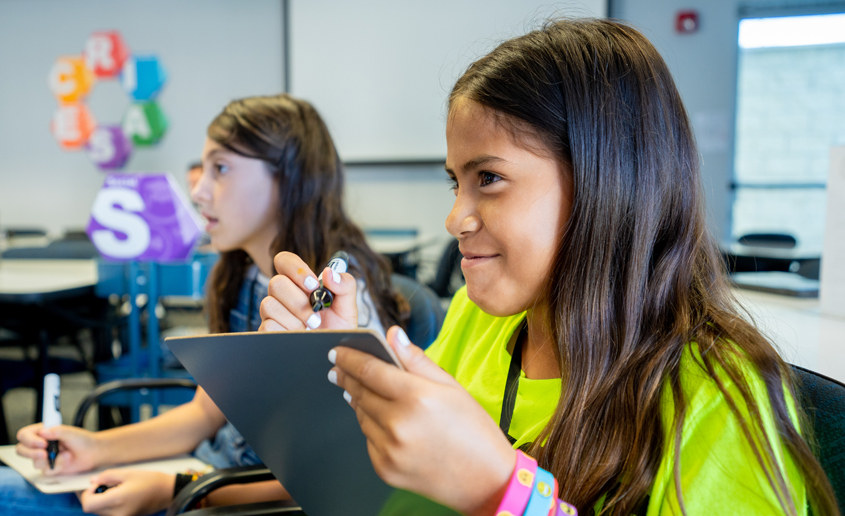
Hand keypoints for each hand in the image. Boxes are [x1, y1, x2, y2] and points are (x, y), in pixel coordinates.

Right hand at [15, 423, 100, 474]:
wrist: (93, 453)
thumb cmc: (82, 440)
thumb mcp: (71, 432)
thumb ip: (57, 431)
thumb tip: (43, 432)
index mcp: (42, 432)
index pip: (24, 435)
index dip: (29, 440)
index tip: (42, 443)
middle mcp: (40, 445)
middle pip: (21, 450)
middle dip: (32, 453)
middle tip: (45, 454)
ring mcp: (44, 457)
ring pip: (35, 462)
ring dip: (52, 460)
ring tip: (67, 454)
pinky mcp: (49, 467)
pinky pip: (47, 471)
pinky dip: (58, 466)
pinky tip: (67, 461)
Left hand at [78, 469, 174, 515]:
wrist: (168, 492)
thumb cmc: (151, 481)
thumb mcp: (128, 473)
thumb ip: (107, 476)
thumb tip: (93, 481)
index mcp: (117, 500)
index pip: (88, 504)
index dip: (87, 494)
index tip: (97, 484)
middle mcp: (117, 513)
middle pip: (92, 509)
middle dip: (94, 496)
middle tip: (106, 484)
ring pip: (99, 512)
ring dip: (101, 500)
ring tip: (116, 489)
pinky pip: (108, 513)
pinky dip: (109, 504)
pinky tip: (120, 495)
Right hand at [259, 251, 357, 331]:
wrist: (333, 351)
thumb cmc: (338, 327)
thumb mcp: (348, 305)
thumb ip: (345, 284)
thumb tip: (329, 272)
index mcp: (299, 282)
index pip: (284, 261)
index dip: (295, 268)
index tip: (312, 284)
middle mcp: (283, 295)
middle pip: (276, 283)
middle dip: (299, 301)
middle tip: (316, 314)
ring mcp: (274, 313)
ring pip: (269, 304)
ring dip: (294, 318)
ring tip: (311, 327)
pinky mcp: (268, 331)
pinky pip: (267, 325)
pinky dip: (287, 331)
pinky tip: (299, 336)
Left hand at [331, 326, 515, 515]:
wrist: (486, 480)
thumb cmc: (474, 430)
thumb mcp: (451, 386)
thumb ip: (416, 359)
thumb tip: (393, 335)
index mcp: (417, 397)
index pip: (370, 370)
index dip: (349, 358)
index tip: (337, 352)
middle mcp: (398, 424)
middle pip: (360, 392)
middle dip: (347, 377)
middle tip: (339, 368)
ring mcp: (389, 449)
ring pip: (361, 416)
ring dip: (359, 401)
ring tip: (363, 391)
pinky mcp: (385, 469)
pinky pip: (368, 439)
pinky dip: (372, 427)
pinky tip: (384, 421)